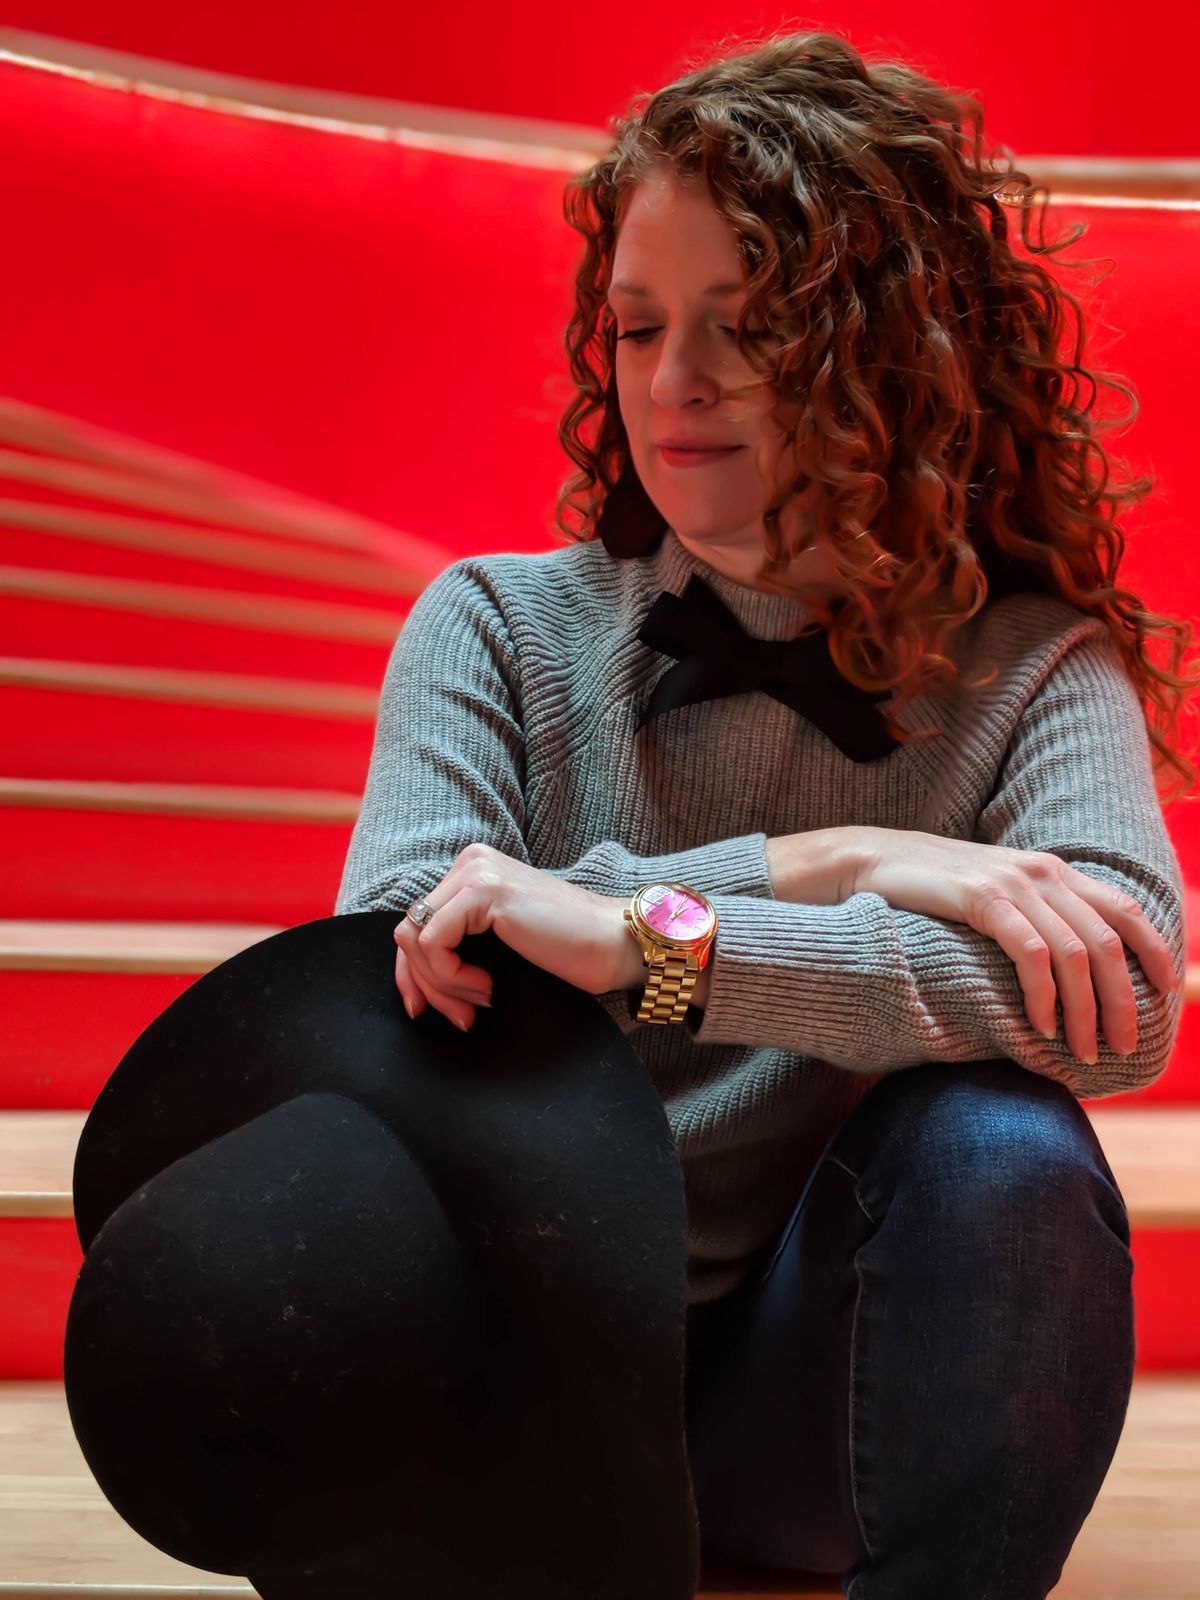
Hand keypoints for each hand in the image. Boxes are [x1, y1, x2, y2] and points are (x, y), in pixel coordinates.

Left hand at [393, 844, 629, 1030]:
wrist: (616, 945)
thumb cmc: (569, 952)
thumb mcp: (500, 946)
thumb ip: (460, 947)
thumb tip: (413, 985)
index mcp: (473, 872)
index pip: (415, 924)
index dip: (411, 974)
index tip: (424, 1010)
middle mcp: (470, 863)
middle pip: (408, 932)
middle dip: (426, 985)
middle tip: (461, 1016)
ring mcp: (476, 872)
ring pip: (414, 939)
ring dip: (441, 985)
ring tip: (481, 1001)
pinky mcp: (485, 891)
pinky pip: (433, 943)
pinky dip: (451, 977)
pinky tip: (486, 987)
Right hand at [848, 827, 1181, 1060]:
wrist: (870, 861)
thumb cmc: (930, 890)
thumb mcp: (995, 897)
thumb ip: (1033, 917)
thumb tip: (1066, 968)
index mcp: (1052, 870)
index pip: (1125, 909)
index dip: (1154, 951)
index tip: (1166, 993)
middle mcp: (1041, 873)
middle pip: (1108, 941)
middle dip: (1123, 1001)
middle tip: (1123, 1046)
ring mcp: (1012, 884)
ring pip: (1076, 954)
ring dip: (1085, 1011)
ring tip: (1083, 1051)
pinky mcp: (981, 899)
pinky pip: (1030, 953)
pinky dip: (1042, 995)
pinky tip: (1038, 1025)